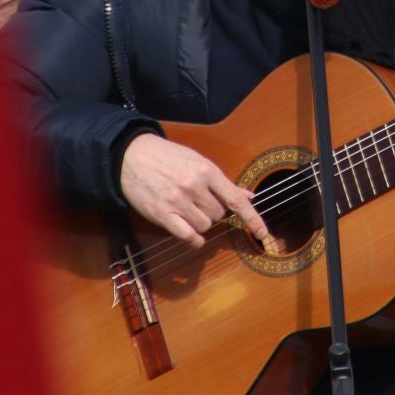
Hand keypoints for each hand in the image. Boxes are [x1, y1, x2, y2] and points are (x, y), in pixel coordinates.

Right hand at [118, 133, 269, 247]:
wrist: (132, 155)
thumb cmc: (168, 157)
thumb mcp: (197, 162)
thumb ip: (223, 183)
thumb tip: (249, 196)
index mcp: (207, 170)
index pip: (235, 199)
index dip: (252, 218)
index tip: (263, 233)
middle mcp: (194, 186)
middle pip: (218, 215)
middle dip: (213, 213)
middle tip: (198, 202)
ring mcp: (178, 201)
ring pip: (205, 226)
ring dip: (200, 223)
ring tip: (187, 209)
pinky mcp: (162, 214)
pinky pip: (188, 236)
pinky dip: (194, 240)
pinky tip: (191, 235)